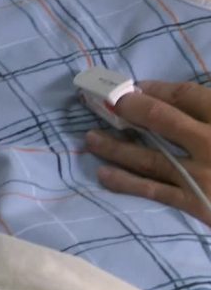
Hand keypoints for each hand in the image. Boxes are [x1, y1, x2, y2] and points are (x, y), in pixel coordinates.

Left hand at [85, 81, 210, 225]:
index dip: (158, 88)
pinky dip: (126, 182)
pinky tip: (103, 174)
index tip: (136, 86)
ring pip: (149, 156)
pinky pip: (154, 190)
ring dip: (116, 146)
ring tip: (89, 137)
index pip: (188, 96)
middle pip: (162, 119)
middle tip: (103, 101)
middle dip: (129, 109)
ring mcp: (202, 175)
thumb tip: (184, 102)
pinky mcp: (198, 203)